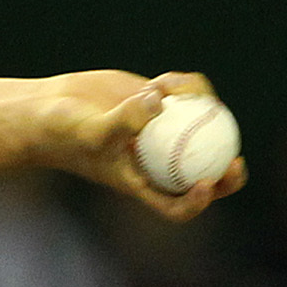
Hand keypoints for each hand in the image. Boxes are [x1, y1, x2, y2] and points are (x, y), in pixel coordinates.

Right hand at [40, 71, 245, 221]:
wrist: (50, 109)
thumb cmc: (63, 132)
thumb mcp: (91, 130)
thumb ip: (124, 120)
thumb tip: (159, 103)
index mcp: (142, 183)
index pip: (175, 205)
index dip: (197, 202)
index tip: (205, 184)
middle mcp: (157, 161)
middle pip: (204, 174)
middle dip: (227, 173)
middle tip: (236, 159)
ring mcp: (163, 132)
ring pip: (202, 127)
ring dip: (201, 108)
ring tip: (174, 91)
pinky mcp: (160, 104)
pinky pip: (188, 97)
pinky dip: (183, 86)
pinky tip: (163, 80)